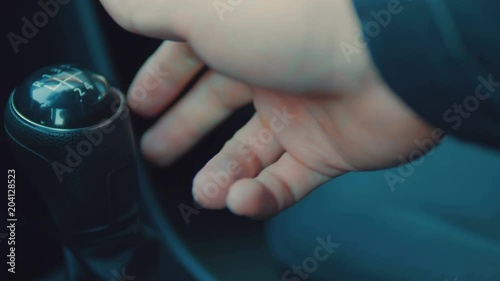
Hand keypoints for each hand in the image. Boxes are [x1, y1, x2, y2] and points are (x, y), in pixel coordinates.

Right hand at [100, 0, 434, 217]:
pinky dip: (262, 196)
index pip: (192, 53)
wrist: (388, 58)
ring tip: (201, 193)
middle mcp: (273, 66)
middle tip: (155, 151)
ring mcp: (304, 109)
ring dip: (223, 173)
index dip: (161, 78)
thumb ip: (153, 8)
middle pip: (219, 102)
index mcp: (244, 29)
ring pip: (253, 148)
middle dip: (185, 127)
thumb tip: (115, 2)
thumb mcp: (202, 6)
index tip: (137, 104)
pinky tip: (240, 201)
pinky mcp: (331, 148)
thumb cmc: (296, 22)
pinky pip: (290, 180)